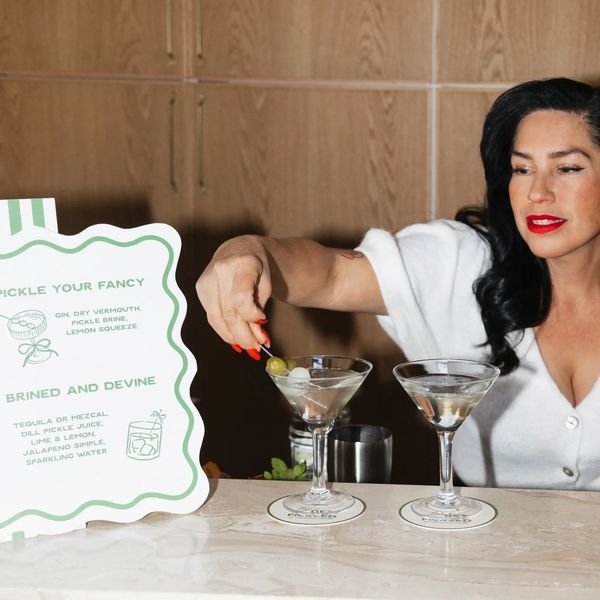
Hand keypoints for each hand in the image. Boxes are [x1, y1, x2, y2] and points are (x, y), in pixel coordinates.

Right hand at [196, 235, 270, 352]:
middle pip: (229, 313)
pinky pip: (211, 316)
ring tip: (247, 346)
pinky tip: (235, 336)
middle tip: (256, 348)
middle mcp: (221, 269)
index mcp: (242, 264)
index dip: (251, 316)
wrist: (241, 249)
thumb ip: (259, 310)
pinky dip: (224, 330)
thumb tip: (257, 339)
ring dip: (232, 337)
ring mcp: (207, 278)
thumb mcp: (266, 285)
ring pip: (216, 318)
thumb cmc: (258, 268)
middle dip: (243, 335)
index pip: (241, 298)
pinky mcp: (200, 287)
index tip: (263, 321)